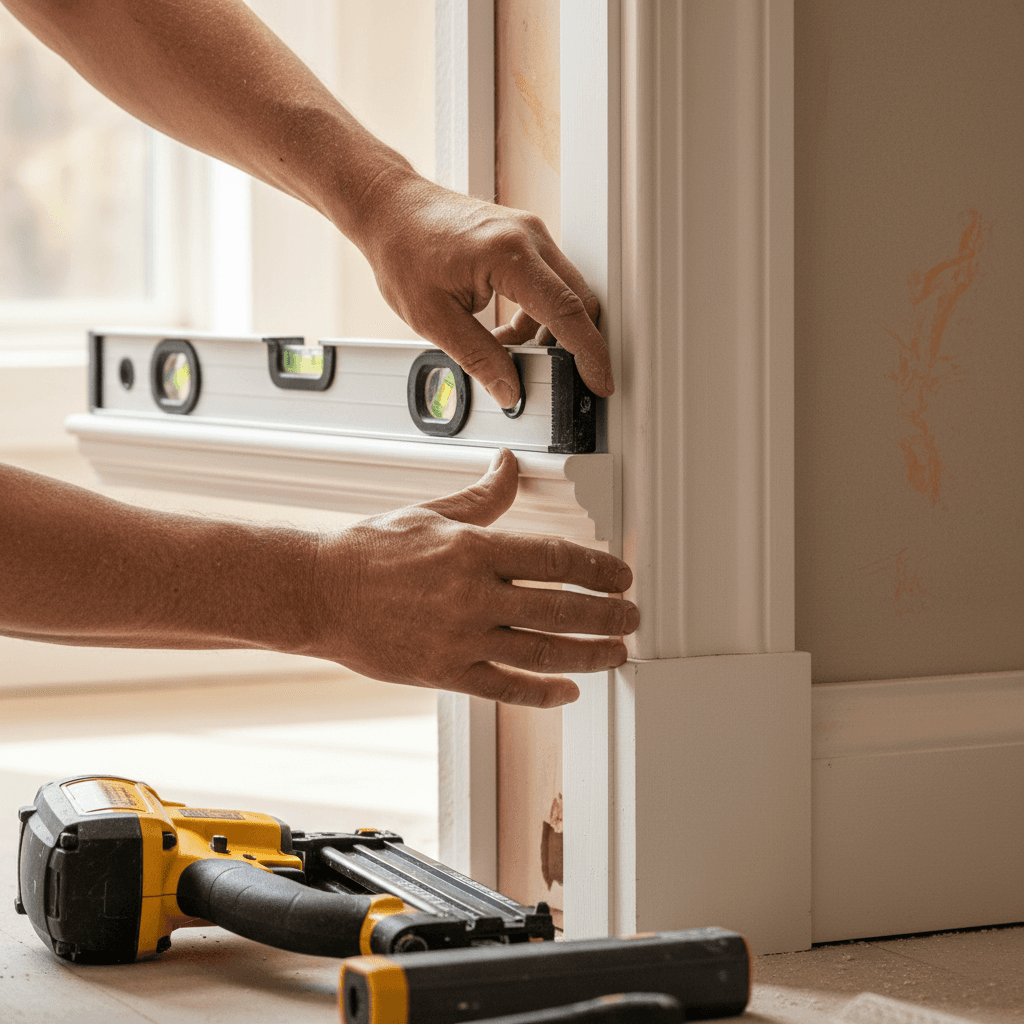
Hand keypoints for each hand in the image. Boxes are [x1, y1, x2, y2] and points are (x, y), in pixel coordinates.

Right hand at [308, 449, 636, 706]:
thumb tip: (509, 465)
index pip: (554, 558)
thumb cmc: (369, 551)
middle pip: (559, 608)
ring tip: (616, 654)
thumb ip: (481, 497)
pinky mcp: (444, 671)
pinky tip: (568, 691)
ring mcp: (459, 637)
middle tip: (632, 617)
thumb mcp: (430, 513)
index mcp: (473, 550)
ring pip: (541, 651)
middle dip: (606, 615)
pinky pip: (504, 687)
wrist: (319, 592)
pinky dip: (541, 693)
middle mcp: (472, 595)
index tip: (621, 576)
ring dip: (588, 655)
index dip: (597, 569)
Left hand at [351, 171, 611, 409]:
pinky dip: (538, 315)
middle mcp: (529, 237)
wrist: (389, 209)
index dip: (590, 354)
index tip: (600, 382)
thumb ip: (478, 358)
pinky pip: (549, 283)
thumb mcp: (434, 319)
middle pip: (579, 302)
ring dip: (551, 333)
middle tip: (563, 380)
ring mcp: (530, 233)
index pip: (566, 312)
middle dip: (577, 347)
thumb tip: (510, 390)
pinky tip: (507, 333)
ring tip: (514, 355)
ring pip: (567, 293)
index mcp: (507, 254)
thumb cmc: (403, 250)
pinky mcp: (524, 238)